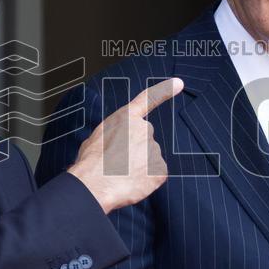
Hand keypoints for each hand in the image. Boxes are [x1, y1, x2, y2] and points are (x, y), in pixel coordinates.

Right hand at [68, 78, 183, 213]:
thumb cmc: (90, 164)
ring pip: (150, 158)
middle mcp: (143, 129)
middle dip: (136, 150)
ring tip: (121, 175)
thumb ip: (114, 134)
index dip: (164, 91)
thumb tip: (117, 145)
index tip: (178, 83)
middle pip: (145, 139)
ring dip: (140, 166)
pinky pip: (155, 175)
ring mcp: (154, 149)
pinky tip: (131, 183)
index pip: (147, 100)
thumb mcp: (96, 138)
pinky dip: (146, 181)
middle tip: (119, 163)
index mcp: (125, 119)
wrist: (94, 185)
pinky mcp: (160, 169)